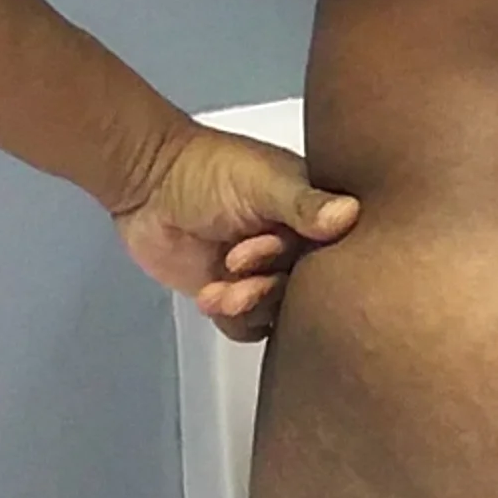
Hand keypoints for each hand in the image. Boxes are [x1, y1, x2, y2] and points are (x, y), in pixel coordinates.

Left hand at [114, 123, 359, 341]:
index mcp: (311, 214)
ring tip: (222, 287)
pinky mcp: (232, 295)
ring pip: (278, 311)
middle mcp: (293, 246)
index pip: (338, 251)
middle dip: (273, 283)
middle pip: (307, 288)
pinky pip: (249, 327)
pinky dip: (232, 318)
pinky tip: (210, 294)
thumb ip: (303, 205)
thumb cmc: (208, 170)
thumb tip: (350, 215)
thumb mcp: (262, 183)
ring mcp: (263, 273)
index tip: (279, 242)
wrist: (147, 183)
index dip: (313, 258)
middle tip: (238, 263)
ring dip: (251, 304)